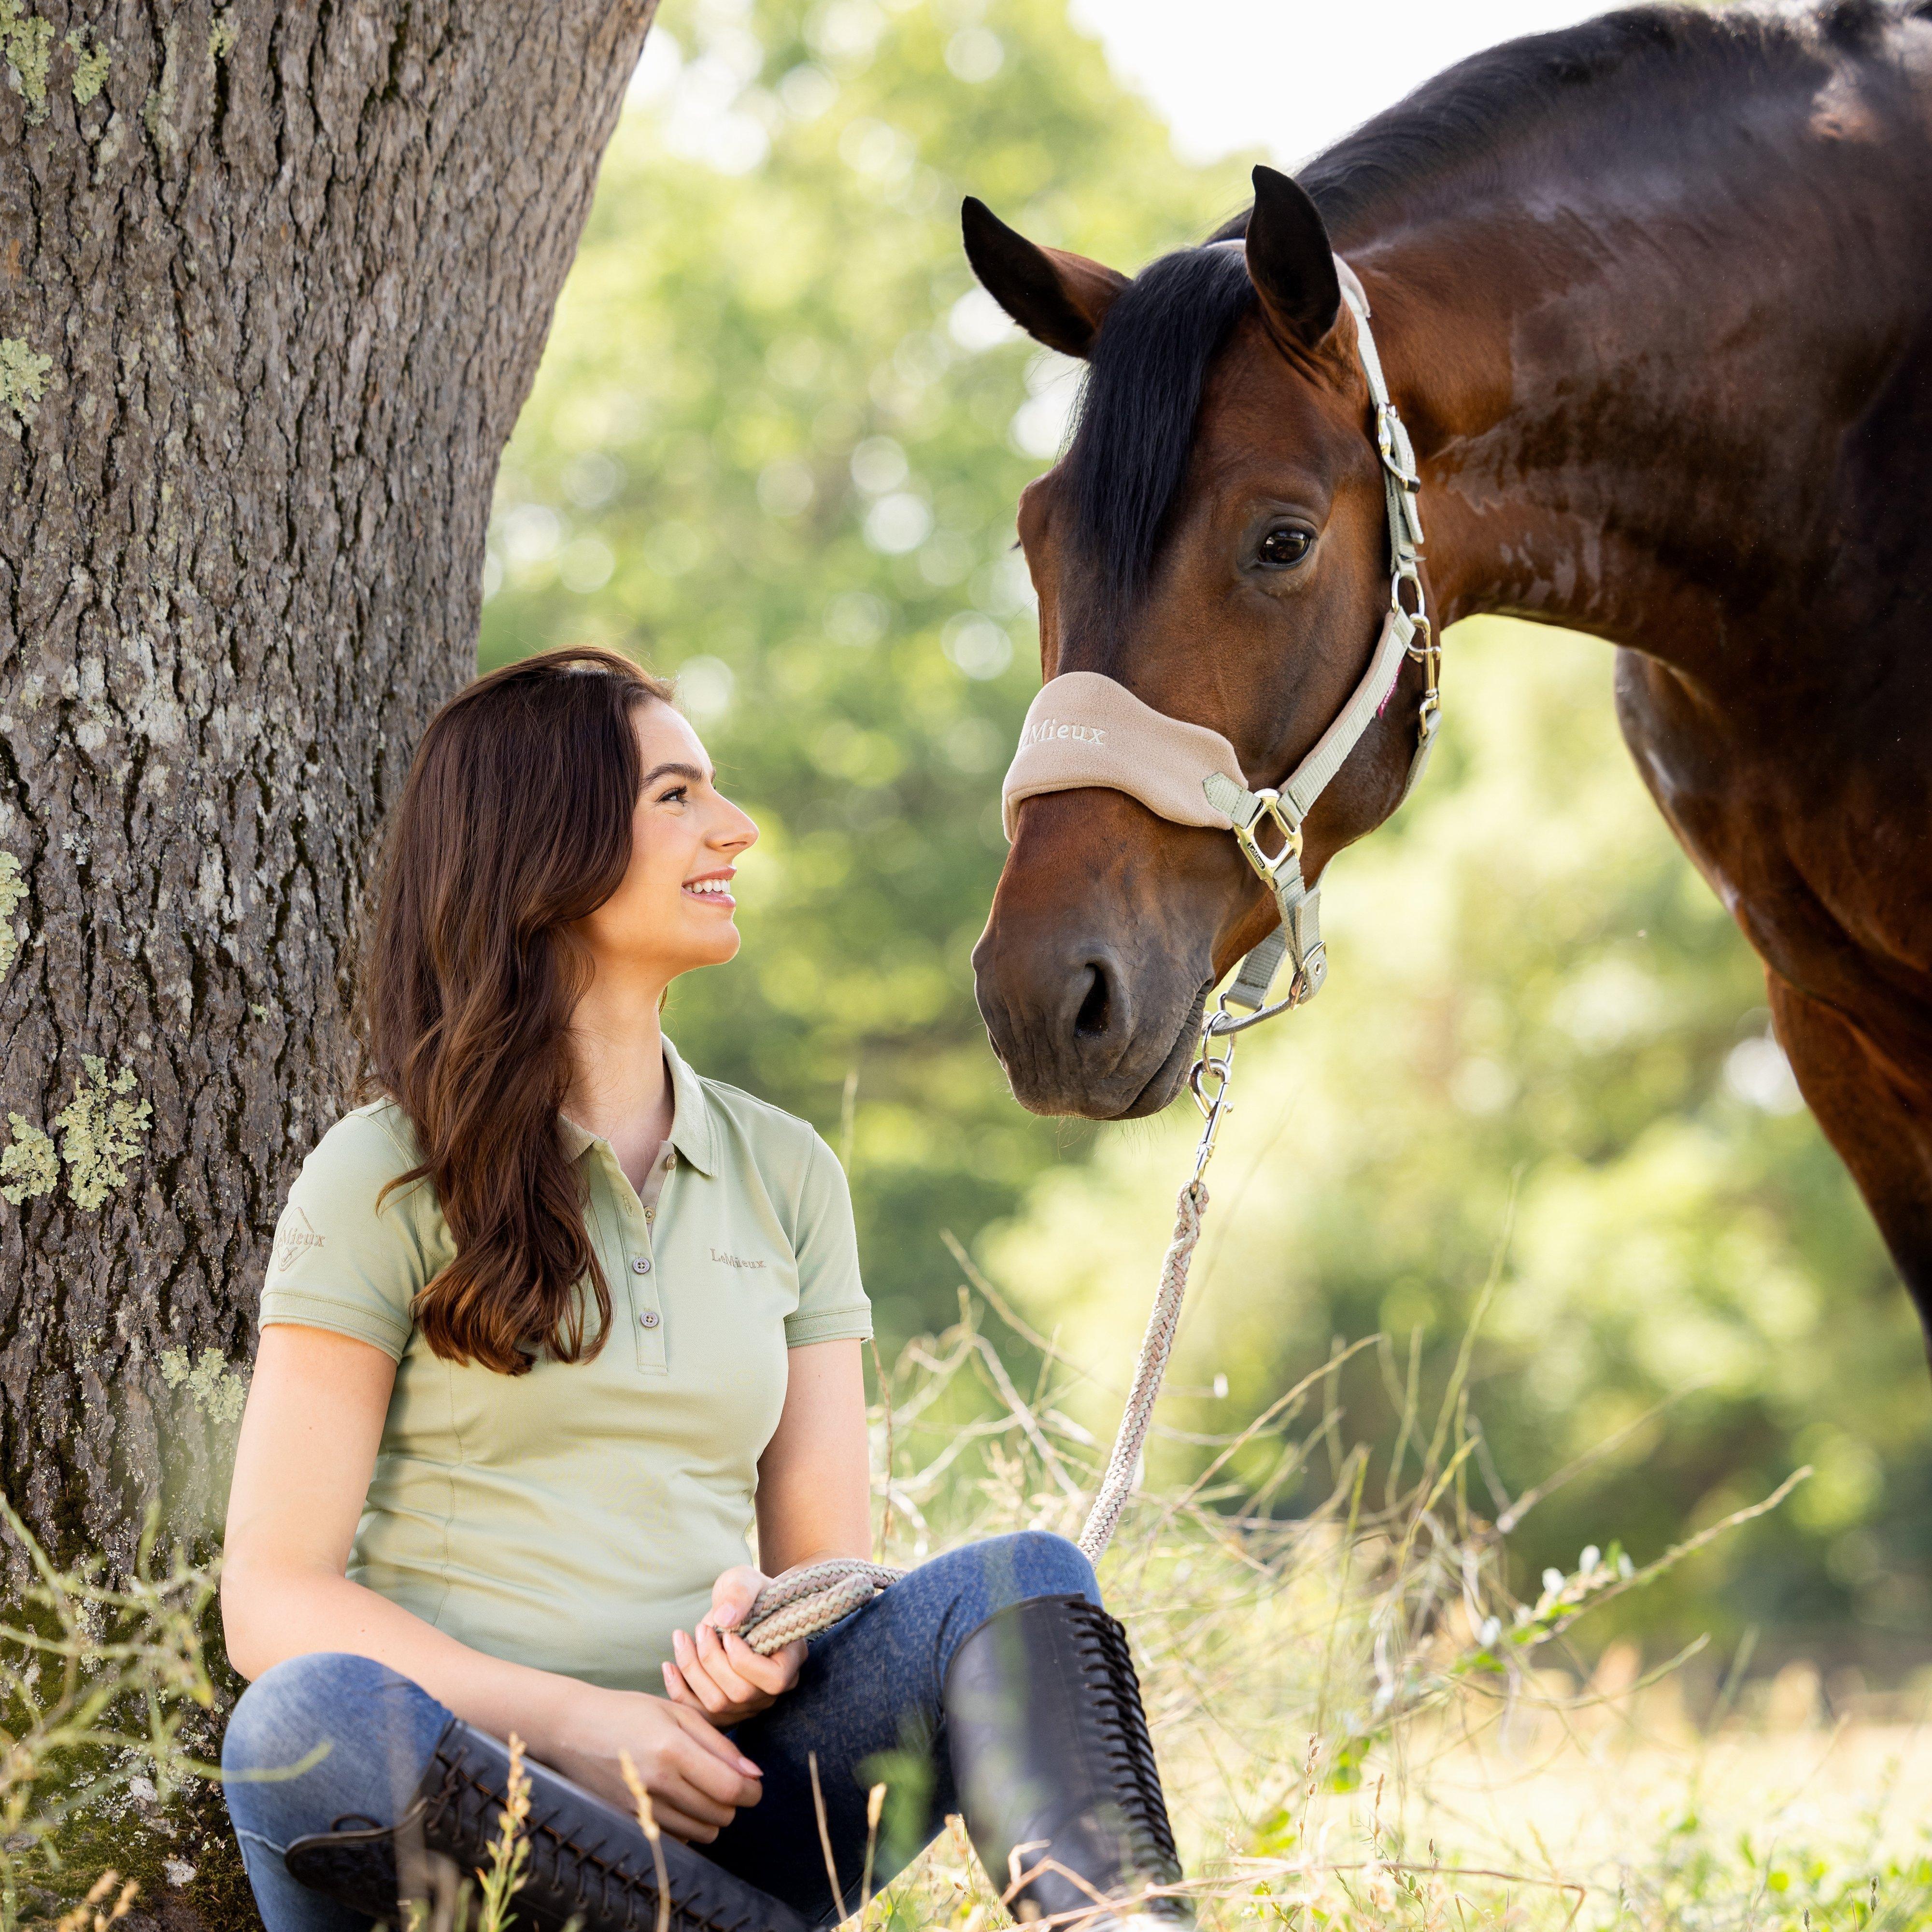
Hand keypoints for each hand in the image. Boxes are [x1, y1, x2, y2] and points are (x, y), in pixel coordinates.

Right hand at [543, 1679, 762, 1842]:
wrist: (572, 1729)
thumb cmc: (629, 1712)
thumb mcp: (677, 1712)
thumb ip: (718, 1743)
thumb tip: (753, 1774)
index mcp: (672, 1750)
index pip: (730, 1788)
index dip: (751, 1790)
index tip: (754, 1783)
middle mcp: (656, 1784)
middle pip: (720, 1815)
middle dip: (734, 1801)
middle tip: (727, 1780)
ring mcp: (640, 1808)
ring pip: (702, 1832)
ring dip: (712, 1815)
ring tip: (702, 1788)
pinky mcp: (629, 1822)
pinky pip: (677, 1838)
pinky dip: (688, 1825)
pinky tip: (679, 1801)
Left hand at [662, 1565, 806, 1725]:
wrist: (737, 1604)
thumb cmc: (747, 1591)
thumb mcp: (746, 1580)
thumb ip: (739, 1594)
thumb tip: (724, 1619)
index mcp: (790, 1658)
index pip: (775, 1679)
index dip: (746, 1662)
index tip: (727, 1635)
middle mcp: (772, 1689)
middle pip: (741, 1694)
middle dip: (711, 1661)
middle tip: (700, 1629)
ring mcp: (749, 1703)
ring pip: (718, 1706)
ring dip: (693, 1672)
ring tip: (681, 1639)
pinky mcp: (724, 1708)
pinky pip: (700, 1713)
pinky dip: (680, 1692)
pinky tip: (669, 1666)